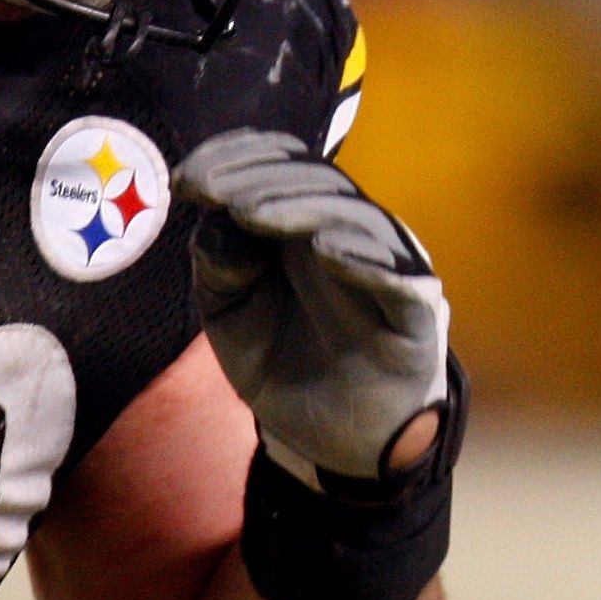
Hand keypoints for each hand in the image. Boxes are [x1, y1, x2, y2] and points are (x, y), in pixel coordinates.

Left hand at [176, 129, 447, 482]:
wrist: (329, 441)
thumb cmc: (285, 364)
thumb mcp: (229, 314)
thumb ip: (219, 266)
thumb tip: (222, 222)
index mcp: (308, 226)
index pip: (284, 167)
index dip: (237, 159)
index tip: (185, 179)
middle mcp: (354, 237)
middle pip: (320, 182)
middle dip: (261, 180)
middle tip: (215, 192)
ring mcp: (388, 273)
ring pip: (360, 219)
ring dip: (304, 208)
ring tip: (253, 215)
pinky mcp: (415, 318)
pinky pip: (404, 280)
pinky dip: (370, 259)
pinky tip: (327, 250)